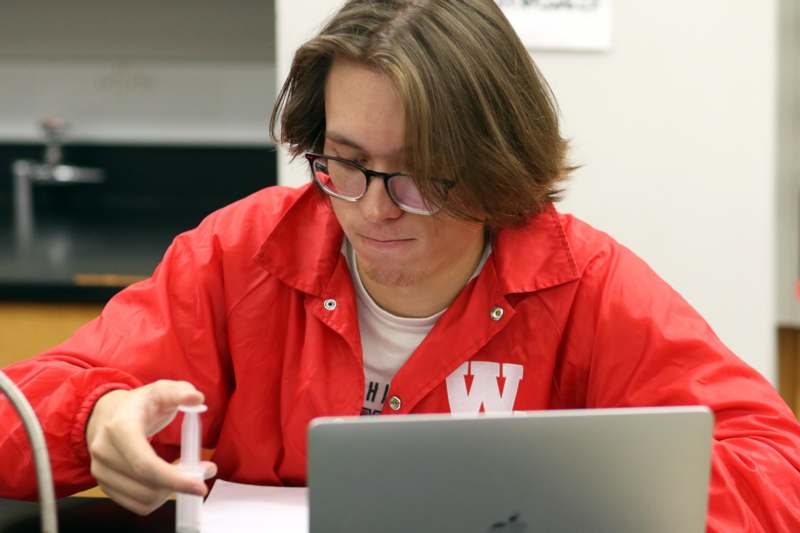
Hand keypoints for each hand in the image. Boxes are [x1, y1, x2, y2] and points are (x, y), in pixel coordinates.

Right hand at [85, 380, 216, 514]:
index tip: (200, 485)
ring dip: (171, 492)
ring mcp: (101, 471)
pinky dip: (159, 498)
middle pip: (147, 485)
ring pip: (144, 500)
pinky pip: (137, 505)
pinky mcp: (104, 485)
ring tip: (186, 473)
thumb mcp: (162, 390)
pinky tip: (169, 480)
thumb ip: (181, 391)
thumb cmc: (141, 403)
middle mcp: (105, 452)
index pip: (145, 464)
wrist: (107, 414)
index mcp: (120, 428)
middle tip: (203, 471)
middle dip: (180, 484)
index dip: (174, 479)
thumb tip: (197, 398)